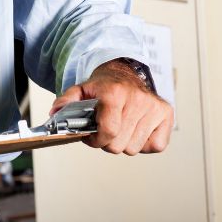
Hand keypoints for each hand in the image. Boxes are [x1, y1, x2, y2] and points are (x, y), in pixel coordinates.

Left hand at [50, 60, 172, 155]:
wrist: (125, 72)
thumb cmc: (105, 86)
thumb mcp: (82, 90)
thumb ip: (66, 102)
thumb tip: (54, 114)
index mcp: (115, 93)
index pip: (109, 131)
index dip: (97, 140)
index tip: (93, 136)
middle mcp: (138, 99)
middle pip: (119, 145)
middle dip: (109, 141)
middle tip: (107, 129)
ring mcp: (154, 106)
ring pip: (135, 148)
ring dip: (125, 142)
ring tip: (122, 127)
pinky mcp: (166, 114)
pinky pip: (156, 146)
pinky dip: (145, 143)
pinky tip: (137, 129)